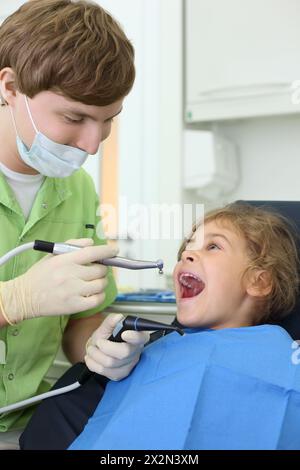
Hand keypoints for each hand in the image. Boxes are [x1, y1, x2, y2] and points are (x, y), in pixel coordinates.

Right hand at [0, 238, 117, 323]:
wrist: (24, 297)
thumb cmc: (39, 275)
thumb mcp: (53, 255)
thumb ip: (73, 245)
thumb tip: (91, 243)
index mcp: (65, 260)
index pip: (93, 252)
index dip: (107, 251)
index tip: (114, 251)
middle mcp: (71, 274)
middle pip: (100, 270)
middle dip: (102, 269)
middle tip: (96, 270)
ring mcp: (73, 291)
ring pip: (101, 284)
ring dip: (101, 282)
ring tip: (93, 282)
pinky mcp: (74, 306)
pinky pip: (97, 300)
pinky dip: (99, 296)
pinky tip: (92, 293)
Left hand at [85, 313, 149, 380]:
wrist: (98, 349)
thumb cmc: (105, 337)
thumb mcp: (106, 326)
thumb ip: (111, 321)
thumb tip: (118, 317)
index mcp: (137, 336)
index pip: (141, 337)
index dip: (134, 337)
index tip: (124, 334)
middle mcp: (136, 351)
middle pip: (124, 352)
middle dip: (106, 347)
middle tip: (98, 342)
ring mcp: (129, 364)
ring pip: (111, 363)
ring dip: (96, 355)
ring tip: (92, 349)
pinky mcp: (120, 374)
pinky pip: (105, 371)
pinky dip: (93, 364)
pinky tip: (92, 358)